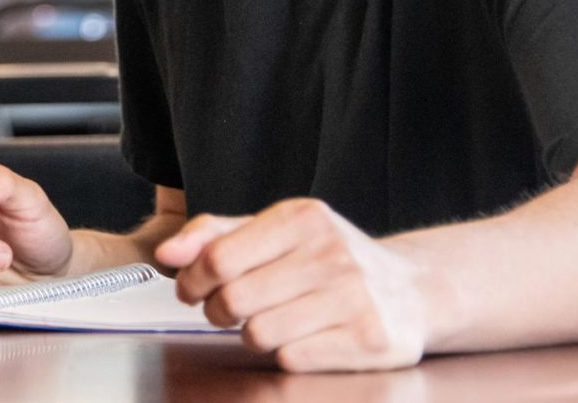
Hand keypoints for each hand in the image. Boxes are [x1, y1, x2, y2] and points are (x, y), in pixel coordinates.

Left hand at [156, 199, 428, 372]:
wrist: (411, 291)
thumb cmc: (328, 259)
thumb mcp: (275, 231)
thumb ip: (215, 236)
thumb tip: (166, 254)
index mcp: (303, 217)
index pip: (218, 256)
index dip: (191, 280)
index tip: (191, 289)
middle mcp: (331, 252)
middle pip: (234, 299)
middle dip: (218, 311)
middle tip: (227, 310)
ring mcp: (353, 297)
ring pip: (259, 334)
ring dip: (253, 334)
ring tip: (272, 321)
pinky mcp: (369, 340)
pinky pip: (291, 359)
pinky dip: (286, 353)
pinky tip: (305, 337)